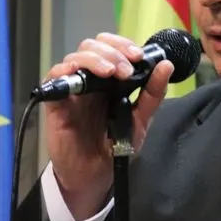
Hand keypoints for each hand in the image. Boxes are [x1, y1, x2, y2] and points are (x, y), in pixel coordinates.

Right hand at [44, 32, 173, 219]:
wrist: (96, 176)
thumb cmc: (115, 146)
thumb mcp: (141, 120)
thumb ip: (152, 94)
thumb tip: (166, 65)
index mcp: (110, 79)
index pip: (112, 47)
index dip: (123, 45)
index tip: (139, 56)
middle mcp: (90, 79)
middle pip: (93, 46)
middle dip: (112, 51)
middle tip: (126, 68)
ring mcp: (72, 89)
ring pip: (76, 57)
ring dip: (96, 59)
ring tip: (112, 73)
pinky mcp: (56, 103)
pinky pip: (53, 78)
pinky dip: (64, 70)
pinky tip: (78, 74)